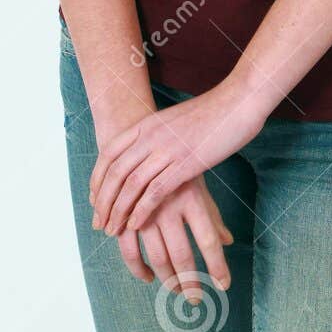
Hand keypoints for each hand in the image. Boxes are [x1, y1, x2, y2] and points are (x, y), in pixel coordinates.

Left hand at [89, 78, 268, 236]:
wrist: (238, 102)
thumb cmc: (211, 113)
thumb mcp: (174, 120)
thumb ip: (158, 134)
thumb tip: (148, 151)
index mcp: (147, 123)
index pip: (109, 153)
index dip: (97, 179)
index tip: (93, 200)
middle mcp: (151, 135)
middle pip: (115, 172)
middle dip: (103, 201)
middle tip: (98, 223)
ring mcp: (168, 149)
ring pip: (131, 184)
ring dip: (118, 210)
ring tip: (112, 230)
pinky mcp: (185, 164)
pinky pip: (155, 191)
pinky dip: (141, 210)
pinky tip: (135, 225)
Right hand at [108, 173, 234, 304]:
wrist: (138, 141)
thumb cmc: (174, 167)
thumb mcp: (197, 185)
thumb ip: (211, 215)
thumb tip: (228, 241)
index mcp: (192, 197)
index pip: (208, 240)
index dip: (217, 266)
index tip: (224, 285)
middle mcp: (169, 206)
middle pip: (183, 255)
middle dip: (191, 283)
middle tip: (196, 299)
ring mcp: (145, 211)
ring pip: (158, 257)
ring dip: (168, 281)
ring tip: (178, 291)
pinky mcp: (125, 214)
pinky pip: (129, 251)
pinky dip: (138, 268)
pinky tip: (148, 277)